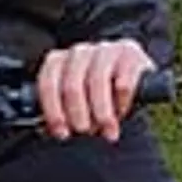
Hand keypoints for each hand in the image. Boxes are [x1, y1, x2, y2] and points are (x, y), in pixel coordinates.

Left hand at [36, 38, 153, 142]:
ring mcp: (105, 50)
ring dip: (101, 110)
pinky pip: (123, 80)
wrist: (133, 77)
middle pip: (72, 83)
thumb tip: (54, 131)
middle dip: (77, 112)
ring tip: (106, 128)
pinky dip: (122, 100)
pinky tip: (122, 111)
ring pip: (97, 79)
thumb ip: (62, 113)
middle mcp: (79, 52)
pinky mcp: (130, 53)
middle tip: (85, 130)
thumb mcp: (76, 104)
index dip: (53, 110)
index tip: (61, 132)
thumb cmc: (99, 95)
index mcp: (59, 62)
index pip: (47, 82)